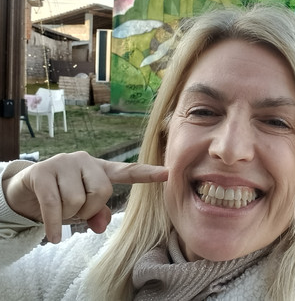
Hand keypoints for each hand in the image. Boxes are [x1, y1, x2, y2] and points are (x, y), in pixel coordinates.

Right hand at [2, 151, 167, 243]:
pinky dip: (55, 225)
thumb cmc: (61, 196)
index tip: (168, 173)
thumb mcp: (81, 206)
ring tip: (58, 211)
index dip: (147, 173)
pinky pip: (55, 204)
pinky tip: (54, 236)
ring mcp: (64, 163)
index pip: (127, 171)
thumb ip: (96, 213)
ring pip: (77, 200)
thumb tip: (100, 225)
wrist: (24, 188)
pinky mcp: (43, 172)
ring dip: (68, 215)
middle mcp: (85, 160)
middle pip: (102, 192)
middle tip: (75, 213)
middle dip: (89, 210)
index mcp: (100, 168)